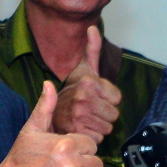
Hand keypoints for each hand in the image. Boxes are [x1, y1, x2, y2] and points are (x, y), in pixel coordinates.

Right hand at [0, 82, 102, 166]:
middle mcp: (72, 166)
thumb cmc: (19, 160)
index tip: (66, 153)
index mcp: (66, 145)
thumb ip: (45, 107)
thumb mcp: (30, 130)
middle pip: (97, 165)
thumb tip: (49, 84)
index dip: (80, 148)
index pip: (92, 145)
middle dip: (85, 165)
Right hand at [53, 26, 120, 143]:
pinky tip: (81, 129)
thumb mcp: (83, 69)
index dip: (108, 100)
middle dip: (104, 115)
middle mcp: (83, 97)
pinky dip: (91, 137)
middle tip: (89, 110)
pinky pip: (99, 139)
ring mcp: (79, 115)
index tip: (95, 97)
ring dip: (98, 127)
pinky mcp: (76, 133)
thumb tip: (93, 28)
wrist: (48, 113)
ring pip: (107, 128)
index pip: (118, 98)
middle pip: (114, 115)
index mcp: (89, 82)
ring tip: (85, 119)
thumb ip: (92, 49)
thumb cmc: (71, 91)